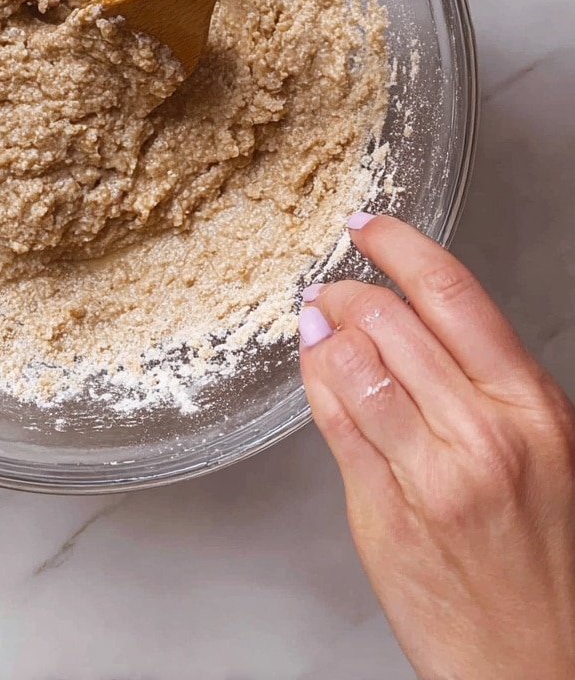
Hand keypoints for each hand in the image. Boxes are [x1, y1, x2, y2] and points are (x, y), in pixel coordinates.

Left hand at [299, 214, 574, 679]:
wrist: (542, 667)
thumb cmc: (549, 556)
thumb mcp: (544, 448)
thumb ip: (481, 381)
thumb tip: (410, 316)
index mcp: (531, 406)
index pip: (454, 293)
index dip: (399, 246)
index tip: (368, 226)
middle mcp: (483, 433)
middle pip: (389, 320)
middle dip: (348, 291)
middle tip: (334, 289)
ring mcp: (431, 475)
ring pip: (351, 362)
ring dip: (323, 329)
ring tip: (318, 320)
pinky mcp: (386, 512)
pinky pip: (332, 421)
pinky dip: (314, 378)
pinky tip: (314, 364)